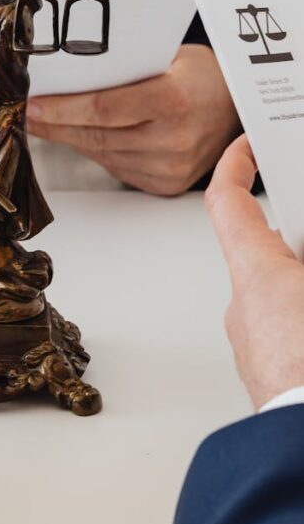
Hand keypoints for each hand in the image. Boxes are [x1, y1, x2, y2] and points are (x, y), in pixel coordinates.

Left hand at [27, 44, 239, 195]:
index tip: (32, 104)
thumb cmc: (200, 75)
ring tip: (44, 122)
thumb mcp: (165, 58)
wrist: (237, 108)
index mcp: (174, 101)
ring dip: (68, 138)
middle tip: (26, 113)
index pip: (102, 108)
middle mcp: (174, 140)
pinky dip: (93, 151)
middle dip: (54, 124)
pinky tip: (77, 136)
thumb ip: (121, 69)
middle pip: (95, 135)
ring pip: (101, 154)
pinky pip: (115, 166)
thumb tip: (65, 74)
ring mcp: (170, 167)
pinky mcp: (165, 184)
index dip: (61, 109)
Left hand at [205, 135, 303, 408]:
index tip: (249, 144)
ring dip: (300, 280)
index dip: (235, 165)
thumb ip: (300, 251)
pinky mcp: (275, 379)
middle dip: (301, 241)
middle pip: (274, 251)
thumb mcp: (303, 280)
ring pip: (288, 295)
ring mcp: (260, 348)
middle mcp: (248, 307)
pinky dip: (303, 318)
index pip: (228, 201)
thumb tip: (298, 247)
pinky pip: (292, 332)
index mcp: (258, 275)